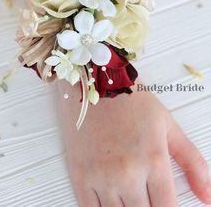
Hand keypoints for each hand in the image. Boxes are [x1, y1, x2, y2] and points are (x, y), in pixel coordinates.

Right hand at [57, 80, 210, 206]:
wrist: (96, 82)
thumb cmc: (132, 101)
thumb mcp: (168, 125)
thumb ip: (193, 162)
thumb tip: (208, 198)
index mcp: (154, 159)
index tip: (164, 204)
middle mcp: (127, 172)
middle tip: (147, 197)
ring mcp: (101, 175)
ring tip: (131, 195)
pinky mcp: (79, 175)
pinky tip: (112, 200)